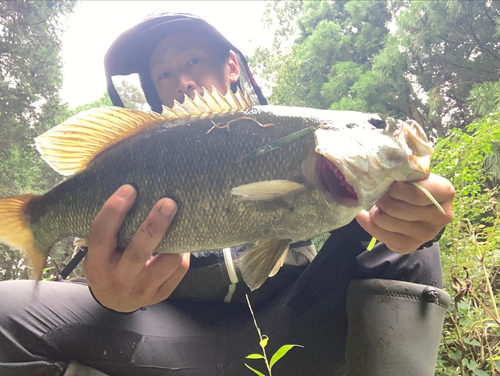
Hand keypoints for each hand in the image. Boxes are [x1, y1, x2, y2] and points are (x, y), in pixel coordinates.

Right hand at [84, 184, 189, 311]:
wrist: (114, 302)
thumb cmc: (108, 264)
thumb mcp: (99, 251)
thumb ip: (110, 229)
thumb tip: (129, 188)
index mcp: (97, 264)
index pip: (102, 235)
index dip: (114, 211)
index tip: (130, 189)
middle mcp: (118, 279)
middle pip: (139, 251)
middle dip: (155, 225)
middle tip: (168, 202)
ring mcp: (142, 290)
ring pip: (168, 261)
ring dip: (177, 239)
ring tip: (180, 219)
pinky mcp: (161, 295)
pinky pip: (180, 269)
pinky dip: (183, 253)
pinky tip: (180, 242)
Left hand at [356, 173, 454, 253]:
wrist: (422, 209)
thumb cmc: (415, 185)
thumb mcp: (416, 174)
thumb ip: (404, 170)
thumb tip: (378, 171)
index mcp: (445, 192)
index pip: (415, 194)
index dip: (394, 189)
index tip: (386, 183)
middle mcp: (440, 217)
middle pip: (396, 209)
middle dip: (379, 199)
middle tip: (376, 193)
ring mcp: (426, 234)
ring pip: (384, 221)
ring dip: (373, 210)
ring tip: (377, 204)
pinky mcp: (409, 246)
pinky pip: (379, 234)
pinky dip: (367, 223)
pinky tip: (369, 215)